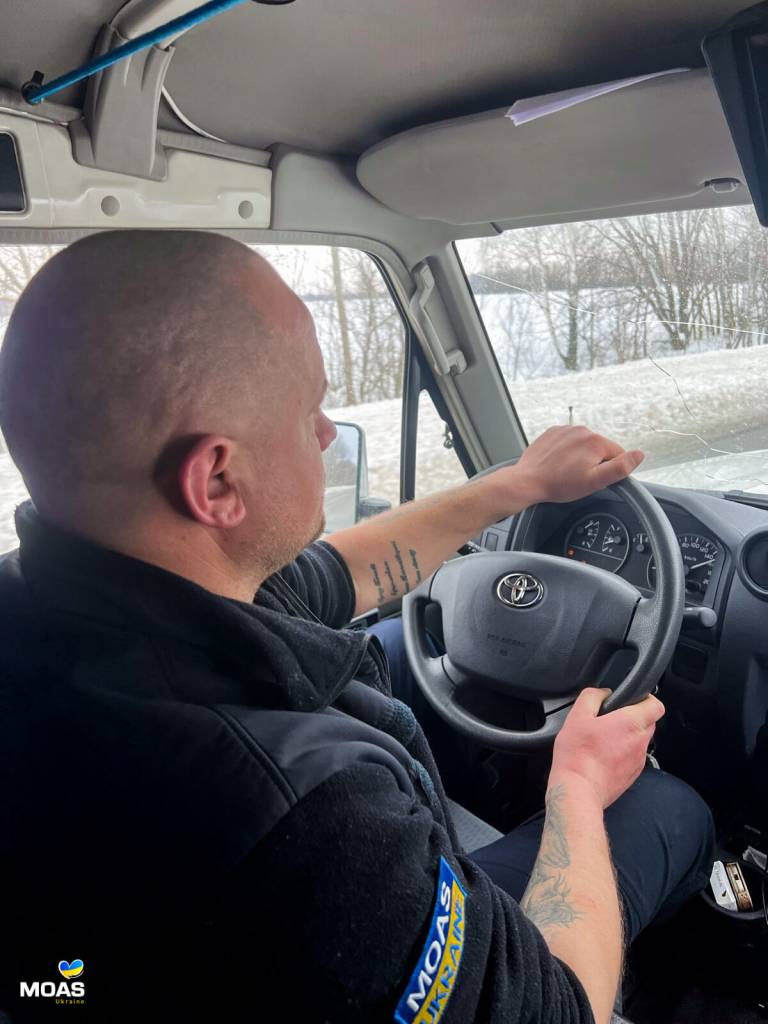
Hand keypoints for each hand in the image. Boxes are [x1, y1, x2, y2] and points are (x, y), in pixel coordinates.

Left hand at [502, 426, 643, 507]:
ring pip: (583, 444)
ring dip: (579, 456)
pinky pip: (568, 441)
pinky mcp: (553, 432)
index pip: (617, 455)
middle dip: (594, 463)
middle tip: (578, 478)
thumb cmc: (559, 484)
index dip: (609, 470)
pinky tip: (558, 463)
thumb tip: (639, 455)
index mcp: (596, 441)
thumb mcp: (594, 482)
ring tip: (565, 471)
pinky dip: (566, 451)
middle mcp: (582, 430)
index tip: (594, 479)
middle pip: (600, 449)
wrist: (528, 480)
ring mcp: (566, 429)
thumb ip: (620, 468)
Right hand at [549, 687, 664, 808]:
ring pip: (640, 740)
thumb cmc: (578, 755)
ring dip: (627, 736)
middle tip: (611, 718)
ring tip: (603, 739)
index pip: (656, 705)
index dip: (646, 698)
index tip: (632, 699)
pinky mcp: (632, 775)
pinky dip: (622, 753)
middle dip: (634, 717)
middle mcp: (640, 742)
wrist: (579, 790)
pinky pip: (633, 757)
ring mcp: (638, 761)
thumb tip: (603, 693)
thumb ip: (592, 696)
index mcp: (631, 723)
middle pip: (649, 722)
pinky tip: (603, 755)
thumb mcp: (577, 716)